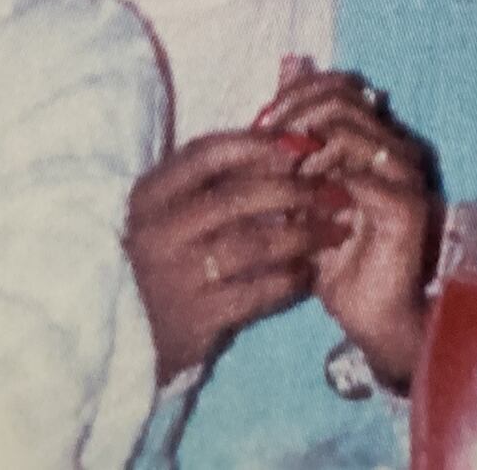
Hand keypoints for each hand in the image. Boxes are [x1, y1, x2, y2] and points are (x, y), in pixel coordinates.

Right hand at [126, 131, 321, 384]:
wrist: (142, 333)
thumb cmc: (174, 256)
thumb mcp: (180, 210)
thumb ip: (223, 177)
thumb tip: (289, 144)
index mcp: (148, 195)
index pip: (205, 154)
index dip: (257, 146)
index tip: (302, 148)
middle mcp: (155, 231)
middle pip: (236, 198)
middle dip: (294, 190)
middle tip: (333, 193)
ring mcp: (173, 276)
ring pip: (252, 244)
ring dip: (302, 235)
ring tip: (334, 231)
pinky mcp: (195, 316)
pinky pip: (256, 292)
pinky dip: (289, 279)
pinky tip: (309, 272)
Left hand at [255, 69, 435, 387]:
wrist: (369, 316)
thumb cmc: (333, 256)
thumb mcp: (300, 190)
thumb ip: (295, 137)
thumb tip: (286, 67)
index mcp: (376, 139)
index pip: (339, 85)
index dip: (295, 94)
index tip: (260, 122)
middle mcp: (398, 148)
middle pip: (341, 96)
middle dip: (293, 116)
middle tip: (266, 145)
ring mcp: (406, 175)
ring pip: (347, 128)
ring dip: (304, 148)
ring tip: (283, 175)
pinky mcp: (407, 206)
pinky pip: (357, 173)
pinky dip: (321, 180)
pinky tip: (300, 201)